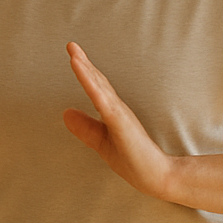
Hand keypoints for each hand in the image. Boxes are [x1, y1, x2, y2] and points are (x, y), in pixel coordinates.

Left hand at [61, 42, 177, 200]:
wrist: (157, 178)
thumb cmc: (133, 160)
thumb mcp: (101, 141)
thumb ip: (85, 127)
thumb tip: (65, 112)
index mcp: (112, 112)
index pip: (96, 87)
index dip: (85, 70)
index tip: (73, 54)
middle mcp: (117, 109)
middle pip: (98, 81)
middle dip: (84, 62)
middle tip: (71, 45)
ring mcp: (120, 115)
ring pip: (100, 88)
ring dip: (86, 70)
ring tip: (74, 54)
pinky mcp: (121, 123)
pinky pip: (104, 103)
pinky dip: (93, 87)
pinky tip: (84, 77)